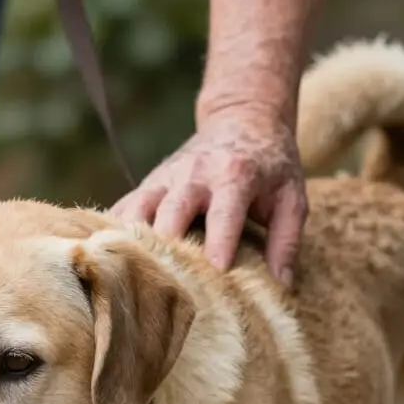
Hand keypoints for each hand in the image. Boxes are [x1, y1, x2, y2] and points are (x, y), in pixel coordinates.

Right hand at [112, 105, 306, 285]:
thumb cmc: (271, 167)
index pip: (224, 212)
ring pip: (140, 209)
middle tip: (168, 286)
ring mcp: (166, 177)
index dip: (218, 243)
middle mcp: (195, 174)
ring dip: (134, 242)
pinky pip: (124, 208)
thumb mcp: (292, 198)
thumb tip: (280, 286)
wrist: (243, 118)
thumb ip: (287, 241)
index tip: (215, 273)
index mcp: (235, 175)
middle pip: (172, 210)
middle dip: (168, 247)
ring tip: (131, 279)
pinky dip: (115, 232)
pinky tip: (111, 262)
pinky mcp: (149, 183)